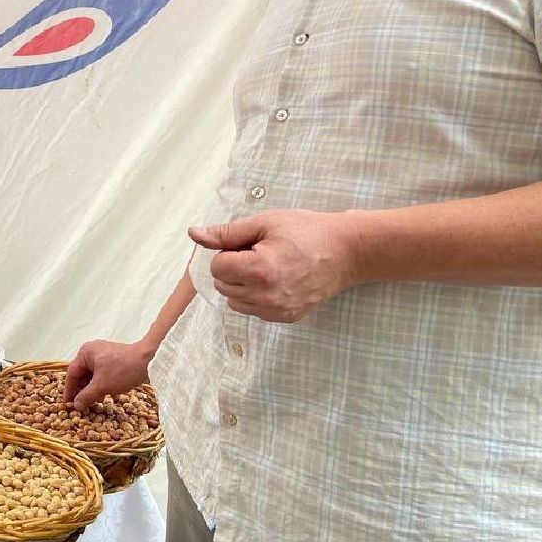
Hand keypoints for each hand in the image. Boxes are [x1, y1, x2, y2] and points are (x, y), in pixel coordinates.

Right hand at [64, 339, 153, 410]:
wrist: (149, 361)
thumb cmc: (123, 370)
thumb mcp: (102, 386)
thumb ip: (86, 396)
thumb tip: (76, 405)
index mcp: (85, 353)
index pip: (72, 373)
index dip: (69, 391)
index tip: (67, 404)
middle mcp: (92, 351)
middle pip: (81, 374)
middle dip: (81, 391)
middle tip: (79, 406)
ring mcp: (103, 354)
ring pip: (92, 375)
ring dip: (91, 389)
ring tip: (90, 403)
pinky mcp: (113, 360)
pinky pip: (101, 373)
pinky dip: (100, 384)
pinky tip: (101, 396)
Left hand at [189, 209, 360, 321]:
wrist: (347, 251)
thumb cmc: (306, 231)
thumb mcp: (264, 223)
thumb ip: (226, 233)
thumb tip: (194, 234)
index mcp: (260, 269)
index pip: (217, 267)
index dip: (229, 252)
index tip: (250, 245)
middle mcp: (267, 295)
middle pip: (223, 285)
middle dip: (233, 268)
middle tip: (260, 254)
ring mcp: (277, 310)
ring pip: (234, 301)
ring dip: (241, 284)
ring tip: (268, 267)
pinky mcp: (286, 317)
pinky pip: (253, 311)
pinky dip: (255, 297)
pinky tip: (276, 281)